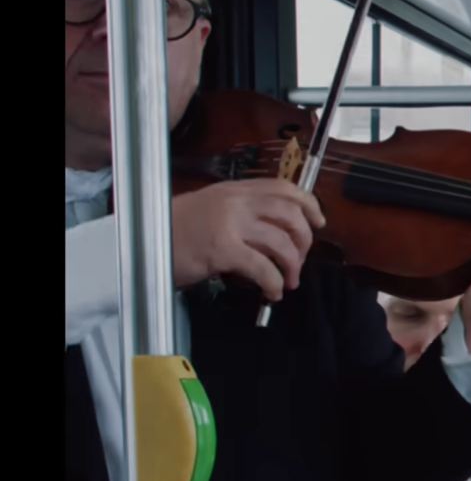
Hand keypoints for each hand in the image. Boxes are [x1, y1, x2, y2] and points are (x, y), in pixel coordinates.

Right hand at [170, 179, 324, 299]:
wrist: (142, 244)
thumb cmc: (176, 231)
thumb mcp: (211, 210)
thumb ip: (242, 213)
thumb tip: (278, 233)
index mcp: (234, 190)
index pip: (284, 188)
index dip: (309, 205)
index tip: (318, 223)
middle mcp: (235, 202)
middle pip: (291, 216)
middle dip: (304, 242)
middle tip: (299, 262)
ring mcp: (229, 224)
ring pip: (282, 243)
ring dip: (292, 267)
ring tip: (287, 282)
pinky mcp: (222, 249)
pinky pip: (263, 268)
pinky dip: (273, 283)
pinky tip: (271, 292)